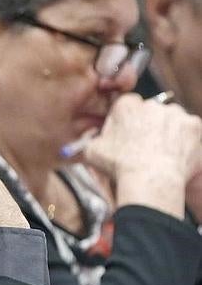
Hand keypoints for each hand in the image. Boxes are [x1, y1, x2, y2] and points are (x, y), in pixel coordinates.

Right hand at [84, 94, 201, 218]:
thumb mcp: (92, 152)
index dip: (126, 121)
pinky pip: (190, 134)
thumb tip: (93, 139)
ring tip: (159, 156)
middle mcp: (153, 105)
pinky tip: (174, 158)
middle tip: (143, 148)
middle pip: (150, 112)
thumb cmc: (120, 166)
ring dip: (167, 133)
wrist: (150, 180)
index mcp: (127, 105)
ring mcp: (176, 114)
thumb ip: (93, 139)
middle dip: (148, 127)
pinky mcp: (195, 127)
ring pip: (171, 121)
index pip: (127, 106)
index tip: (126, 136)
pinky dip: (185, 144)